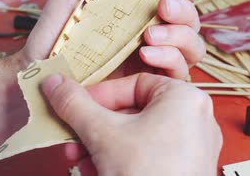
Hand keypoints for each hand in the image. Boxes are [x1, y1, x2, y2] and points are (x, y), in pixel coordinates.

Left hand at [20, 0, 224, 78]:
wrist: (39, 78)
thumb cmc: (52, 36)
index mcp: (135, 11)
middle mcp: (149, 35)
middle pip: (192, 20)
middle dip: (188, 9)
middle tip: (165, 5)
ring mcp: (150, 62)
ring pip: (192, 47)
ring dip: (180, 36)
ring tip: (149, 34)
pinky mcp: (147, 88)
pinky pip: (177, 75)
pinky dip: (170, 61)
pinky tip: (149, 54)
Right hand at [42, 73, 222, 175]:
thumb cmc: (148, 175)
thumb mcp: (100, 132)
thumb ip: (74, 103)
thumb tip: (54, 82)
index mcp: (184, 98)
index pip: (132, 83)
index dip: (98, 95)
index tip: (76, 106)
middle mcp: (195, 119)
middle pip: (131, 111)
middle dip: (94, 126)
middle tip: (73, 135)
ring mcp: (193, 147)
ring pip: (136, 135)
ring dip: (101, 145)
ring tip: (81, 160)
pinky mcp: (186, 169)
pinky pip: (148, 154)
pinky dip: (120, 159)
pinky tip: (98, 172)